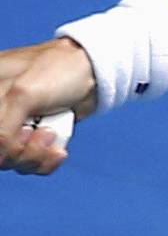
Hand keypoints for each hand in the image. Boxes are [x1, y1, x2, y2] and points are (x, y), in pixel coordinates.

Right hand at [0, 40, 96, 174]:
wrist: (90, 72)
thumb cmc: (56, 71)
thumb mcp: (23, 95)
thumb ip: (2, 127)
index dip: (2, 142)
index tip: (21, 129)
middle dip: (23, 150)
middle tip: (43, 130)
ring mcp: (15, 128)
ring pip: (14, 162)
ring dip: (37, 154)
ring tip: (52, 134)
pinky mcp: (34, 140)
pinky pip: (32, 164)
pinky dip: (47, 161)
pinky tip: (58, 150)